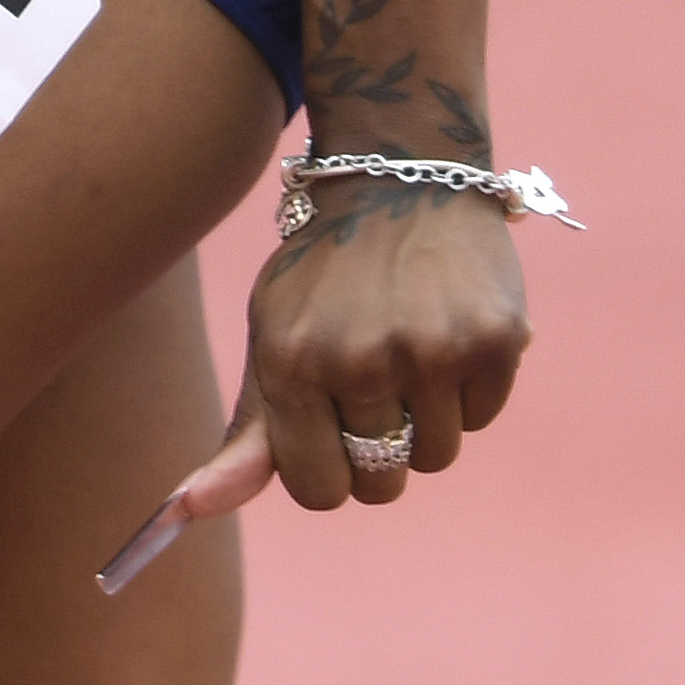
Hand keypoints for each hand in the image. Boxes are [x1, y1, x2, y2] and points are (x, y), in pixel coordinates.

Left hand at [181, 187, 532, 529]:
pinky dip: (467, 386)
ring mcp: (431, 348)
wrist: (398, 174)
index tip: (329, 419)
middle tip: (371, 370)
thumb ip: (247, 436)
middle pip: (381, 482)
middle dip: (377, 445)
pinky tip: (445, 322)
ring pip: (436, 455)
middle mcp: (360, 357)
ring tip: (407, 339)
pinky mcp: (493, 338)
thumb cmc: (324, 274)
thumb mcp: (272, 337)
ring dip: (426, 415)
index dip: (327, 464)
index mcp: (291, 359)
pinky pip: (480, 416)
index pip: (317, 490)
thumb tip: (191, 510)